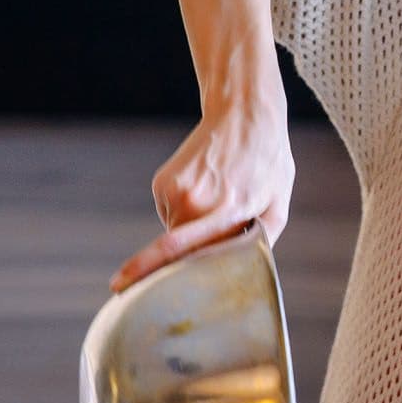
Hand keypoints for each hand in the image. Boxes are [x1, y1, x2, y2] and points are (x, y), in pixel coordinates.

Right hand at [111, 90, 293, 290]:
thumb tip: (240, 272)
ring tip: (220, 201)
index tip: (124, 288)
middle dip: (192, 257)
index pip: (177, 248)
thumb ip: (259, 243)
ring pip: (174, 233)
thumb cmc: (268, 162)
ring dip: (193, 231)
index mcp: (226, 210)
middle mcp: (193, 200)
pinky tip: (206, 192)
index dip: (148, 272)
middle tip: (216, 234)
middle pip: (180, 251)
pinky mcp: (161, 183)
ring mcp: (173, 190)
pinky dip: (185, 214)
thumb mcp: (277, 205)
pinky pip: (170, 215)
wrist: (244, 114)